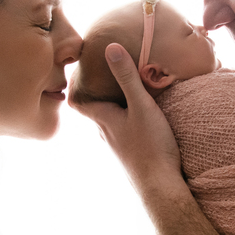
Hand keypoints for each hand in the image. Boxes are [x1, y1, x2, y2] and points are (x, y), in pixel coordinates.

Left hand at [69, 43, 181, 192]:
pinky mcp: (130, 154)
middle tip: (105, 72)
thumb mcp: (141, 105)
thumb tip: (110, 47)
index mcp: (102, 119)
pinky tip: (140, 115)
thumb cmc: (149, 146)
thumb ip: (127, 77)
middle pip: (93, 109)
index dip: (74, 85)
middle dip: (97, 91)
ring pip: (109, 120)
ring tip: (124, 88)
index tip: (80, 70)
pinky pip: (123, 130)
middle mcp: (105, 132)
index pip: (77, 101)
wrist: (160, 187)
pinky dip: (126, 118)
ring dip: (113, 105)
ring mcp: (117, 145)